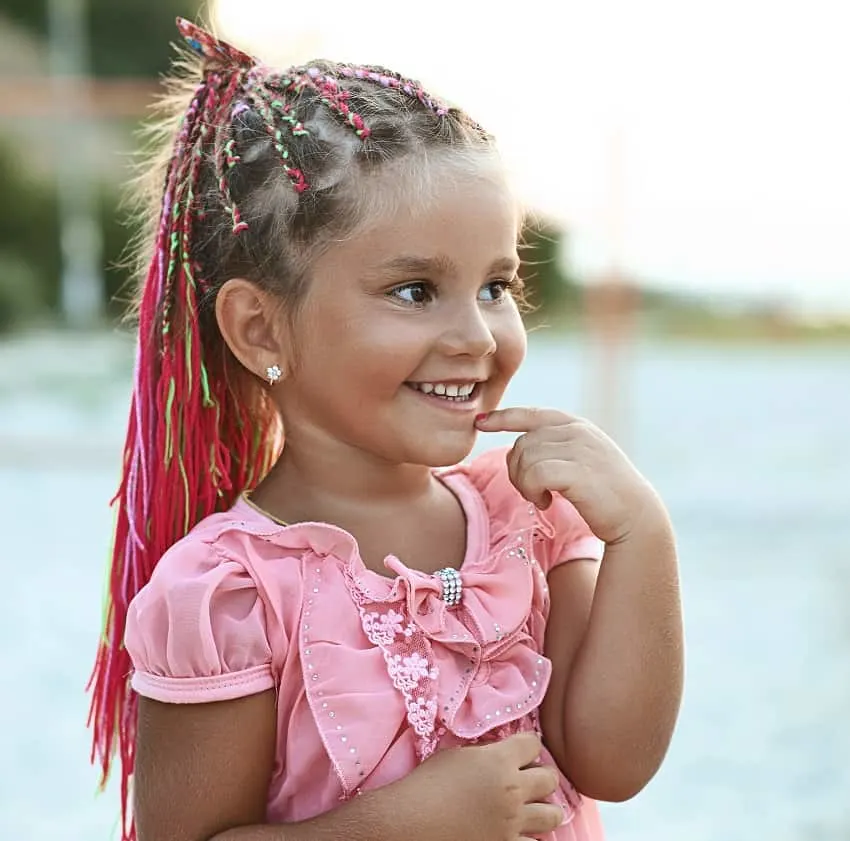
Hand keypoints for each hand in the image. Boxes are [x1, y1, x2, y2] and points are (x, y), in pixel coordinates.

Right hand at [392, 732, 562, 840]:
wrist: (411, 822)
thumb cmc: (427, 784)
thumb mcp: (455, 755)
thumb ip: (483, 751)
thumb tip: (497, 751)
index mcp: (499, 761)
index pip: (534, 743)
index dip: (529, 744)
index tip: (523, 749)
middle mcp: (512, 791)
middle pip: (550, 778)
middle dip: (544, 775)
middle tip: (533, 777)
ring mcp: (511, 823)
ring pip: (552, 814)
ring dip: (546, 808)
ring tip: (534, 807)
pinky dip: (531, 837)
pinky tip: (518, 831)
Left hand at [476, 407, 665, 544]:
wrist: (635, 515)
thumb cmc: (602, 492)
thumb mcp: (579, 459)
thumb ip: (554, 447)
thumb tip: (517, 447)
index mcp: (575, 425)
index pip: (531, 414)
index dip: (503, 417)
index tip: (480, 423)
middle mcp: (576, 431)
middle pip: (521, 444)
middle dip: (517, 470)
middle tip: (532, 492)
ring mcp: (578, 448)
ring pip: (524, 458)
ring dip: (524, 484)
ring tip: (541, 498)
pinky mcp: (577, 470)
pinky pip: (534, 474)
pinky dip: (532, 490)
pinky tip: (546, 502)